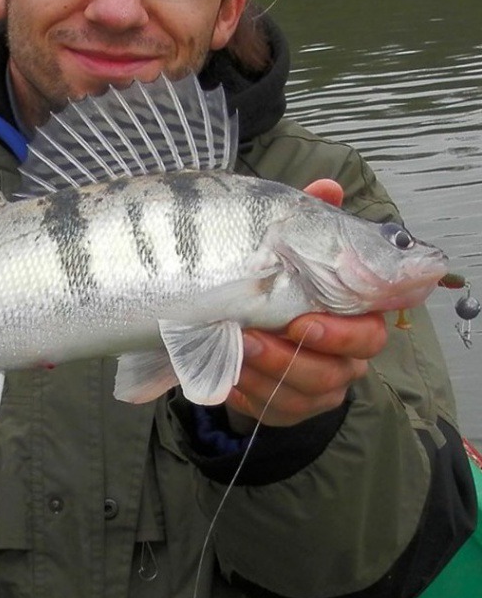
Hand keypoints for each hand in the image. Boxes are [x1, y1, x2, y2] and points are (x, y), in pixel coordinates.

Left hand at [224, 178, 387, 431]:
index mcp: (355, 321)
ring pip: (302, 396)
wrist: (250, 330)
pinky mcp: (285, 409)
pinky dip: (247, 394)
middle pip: (336, 372)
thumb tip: (328, 186)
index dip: (340, 333)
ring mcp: (314, 389)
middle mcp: (343, 360)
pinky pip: (270, 411)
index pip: (369, 334)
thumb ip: (309, 223)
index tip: (302, 321)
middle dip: (292, 358)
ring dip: (264, 374)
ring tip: (234, 349)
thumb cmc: (279, 285)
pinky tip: (226, 374)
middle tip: (255, 337)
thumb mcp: (291, 252)